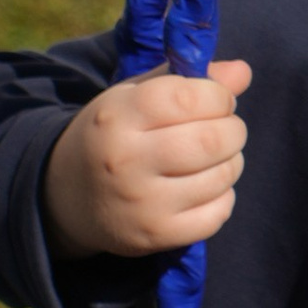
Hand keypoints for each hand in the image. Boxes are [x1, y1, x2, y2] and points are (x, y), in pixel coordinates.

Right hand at [43, 59, 251, 258]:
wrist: (65, 197)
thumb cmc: (111, 136)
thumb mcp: (134, 97)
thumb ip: (185, 80)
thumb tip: (242, 72)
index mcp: (117, 116)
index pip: (189, 97)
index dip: (218, 95)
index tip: (218, 100)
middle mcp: (126, 159)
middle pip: (212, 139)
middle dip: (233, 130)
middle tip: (225, 130)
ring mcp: (142, 203)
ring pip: (221, 176)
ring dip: (231, 163)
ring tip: (214, 159)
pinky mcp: (156, 235)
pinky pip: (217, 214)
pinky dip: (223, 198)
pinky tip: (206, 188)